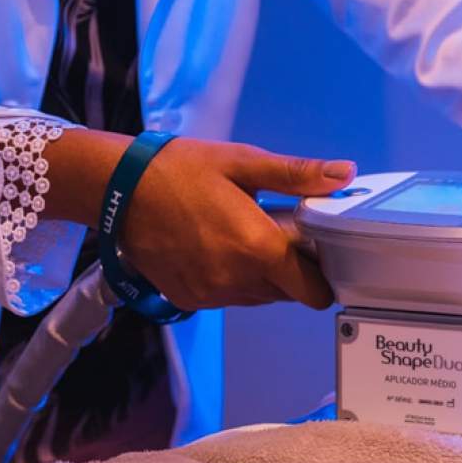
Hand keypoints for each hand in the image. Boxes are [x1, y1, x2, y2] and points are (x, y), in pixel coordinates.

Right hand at [43, 129, 355, 309]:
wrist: (116, 188)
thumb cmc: (182, 169)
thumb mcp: (244, 162)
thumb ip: (297, 174)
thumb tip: (345, 172)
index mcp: (258, 249)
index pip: (313, 291)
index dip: (324, 277)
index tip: (320, 252)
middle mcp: (236, 281)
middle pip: (287, 293)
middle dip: (292, 270)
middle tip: (279, 232)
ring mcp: (209, 294)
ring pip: (258, 297)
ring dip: (263, 275)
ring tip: (244, 234)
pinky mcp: (187, 300)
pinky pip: (227, 298)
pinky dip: (232, 280)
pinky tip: (217, 247)